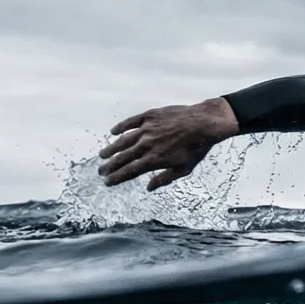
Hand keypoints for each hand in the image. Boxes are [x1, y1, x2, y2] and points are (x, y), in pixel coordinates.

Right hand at [98, 97, 239, 189]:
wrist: (204, 123)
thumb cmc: (197, 148)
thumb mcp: (183, 169)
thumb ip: (164, 179)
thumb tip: (149, 187)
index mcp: (154, 160)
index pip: (130, 171)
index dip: (117, 177)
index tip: (108, 182)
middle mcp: (147, 145)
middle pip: (123, 157)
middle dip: (110, 166)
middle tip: (101, 171)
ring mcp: (147, 129)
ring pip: (123, 140)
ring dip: (112, 148)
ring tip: (103, 154)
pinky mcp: (150, 116)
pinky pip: (131, 122)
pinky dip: (121, 127)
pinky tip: (113, 132)